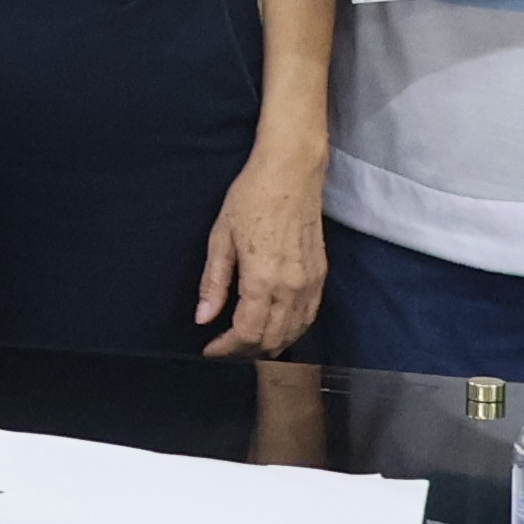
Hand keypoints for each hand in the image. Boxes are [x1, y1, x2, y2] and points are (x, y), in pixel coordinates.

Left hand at [196, 143, 327, 355]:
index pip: (246, 333)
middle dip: (245, 350)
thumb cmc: (251, 197)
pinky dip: (292, 330)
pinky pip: (308, 317)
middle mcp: (291, 288)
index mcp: (263, 279)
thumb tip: (202, 318)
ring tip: (246, 342)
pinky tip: (276, 328)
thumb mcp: (221, 237)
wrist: (291, 172)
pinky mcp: (321, 276)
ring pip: (293, 333)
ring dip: (270, 344)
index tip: (209, 350)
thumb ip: (213, 282)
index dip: (226, 348)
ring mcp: (311, 284)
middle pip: (271, 339)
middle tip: (224, 347)